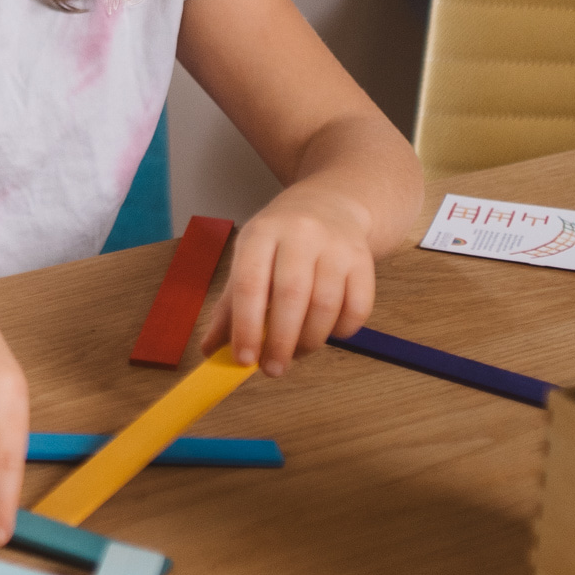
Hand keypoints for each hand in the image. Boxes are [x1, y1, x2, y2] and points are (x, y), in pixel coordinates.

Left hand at [203, 183, 376, 377]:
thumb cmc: (280, 240)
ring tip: (296, 353)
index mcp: (262, 233)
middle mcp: (301, 234)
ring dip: (310, 341)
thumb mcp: (248, 258)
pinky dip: (341, 331)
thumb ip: (230, 306)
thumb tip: (210, 350)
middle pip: (291, 296)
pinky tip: (326, 333)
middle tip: (272, 370)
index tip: (244, 360)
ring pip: (326, 305)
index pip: (250, 284)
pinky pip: (357, 308)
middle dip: (280, 341)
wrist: (330, 205)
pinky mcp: (364, 260)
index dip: (246, 327)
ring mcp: (336, 246)